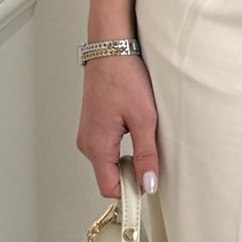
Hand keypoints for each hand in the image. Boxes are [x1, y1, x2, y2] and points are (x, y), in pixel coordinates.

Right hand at [78, 58, 161, 196]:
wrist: (111, 49)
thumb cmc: (123, 75)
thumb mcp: (144, 118)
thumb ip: (147, 154)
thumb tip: (148, 183)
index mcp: (97, 145)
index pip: (109, 188)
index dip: (129, 192)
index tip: (148, 190)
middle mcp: (88, 143)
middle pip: (110, 177)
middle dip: (132, 176)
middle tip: (153, 162)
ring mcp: (89, 134)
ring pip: (110, 163)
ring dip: (129, 160)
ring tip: (146, 140)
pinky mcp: (94, 126)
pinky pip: (108, 149)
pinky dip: (123, 148)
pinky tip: (137, 132)